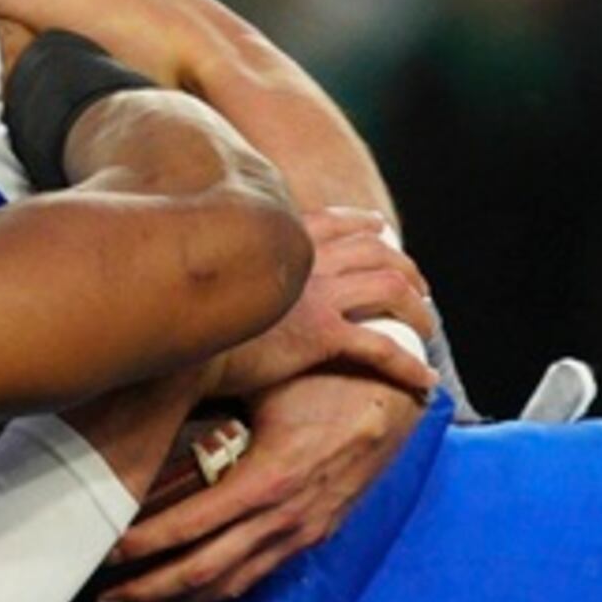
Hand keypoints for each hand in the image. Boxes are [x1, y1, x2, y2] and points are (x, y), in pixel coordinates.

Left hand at [100, 366, 422, 601]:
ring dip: (179, 599)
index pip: (191, 527)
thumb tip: (145, 400)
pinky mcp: (311, 537)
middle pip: (204, 573)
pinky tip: (187, 592)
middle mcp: (285, 518)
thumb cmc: (328, 379)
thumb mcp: (267, 384)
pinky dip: (216, 589)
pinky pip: (256, 576)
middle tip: (103, 597)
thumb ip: (213, 401)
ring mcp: (301, 534)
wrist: (398, 399)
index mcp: (270, 480)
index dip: (144, 544)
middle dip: (150, 590)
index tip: (105, 550)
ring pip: (230, 585)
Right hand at [200, 209, 441, 401]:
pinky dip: (409, 364)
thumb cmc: (182, 321)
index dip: (364, 225)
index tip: (380, 230)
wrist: (175, 345)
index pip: (334, 222)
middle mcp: (305, 261)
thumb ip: (224, 271)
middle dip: (405, 267)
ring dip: (417, 308)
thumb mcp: (206, 282)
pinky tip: (424, 379)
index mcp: (279, 242)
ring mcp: (317, 296)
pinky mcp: (322, 335)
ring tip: (426, 327)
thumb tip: (214, 276)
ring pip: (390, 290)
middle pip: (376, 252)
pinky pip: (382, 347)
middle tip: (419, 286)